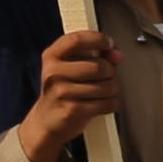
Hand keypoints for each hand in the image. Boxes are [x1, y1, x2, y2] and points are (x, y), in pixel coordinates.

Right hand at [15, 32, 119, 161]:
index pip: (77, 40)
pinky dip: (112, 103)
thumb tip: (116, 54)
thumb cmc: (61, 91)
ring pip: (106, 86)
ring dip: (113, 89)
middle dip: (111, 72)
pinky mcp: (73, 110)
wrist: (46, 122)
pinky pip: (107, 103)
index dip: (98, 39)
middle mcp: (54, 73)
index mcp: (51, 56)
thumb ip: (93, 56)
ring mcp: (62, 92)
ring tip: (104, 91)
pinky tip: (103, 103)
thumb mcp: (69, 67)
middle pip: (99, 66)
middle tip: (108, 76)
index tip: (109, 44)